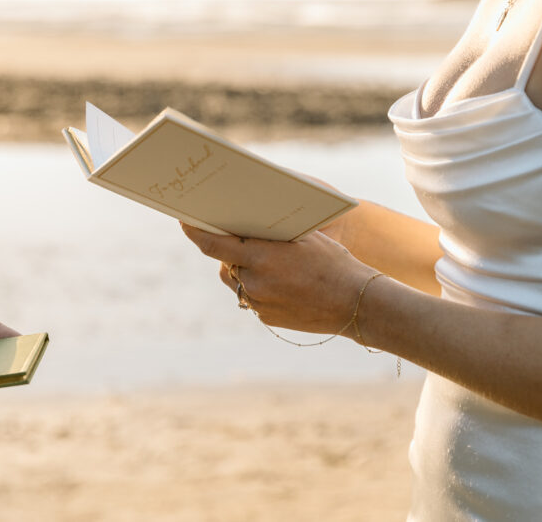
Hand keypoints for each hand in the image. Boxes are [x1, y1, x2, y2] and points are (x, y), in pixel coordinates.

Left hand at [181, 223, 373, 334]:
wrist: (357, 304)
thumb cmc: (333, 262)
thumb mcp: (303, 237)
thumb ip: (269, 235)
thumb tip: (241, 228)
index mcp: (262, 257)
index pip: (214, 244)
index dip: (196, 232)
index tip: (184, 222)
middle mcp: (255, 282)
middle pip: (225, 263)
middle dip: (228, 250)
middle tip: (229, 236)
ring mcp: (259, 304)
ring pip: (237, 281)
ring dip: (244, 269)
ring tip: (265, 260)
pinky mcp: (266, 319)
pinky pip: (252, 298)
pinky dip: (259, 287)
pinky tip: (280, 282)